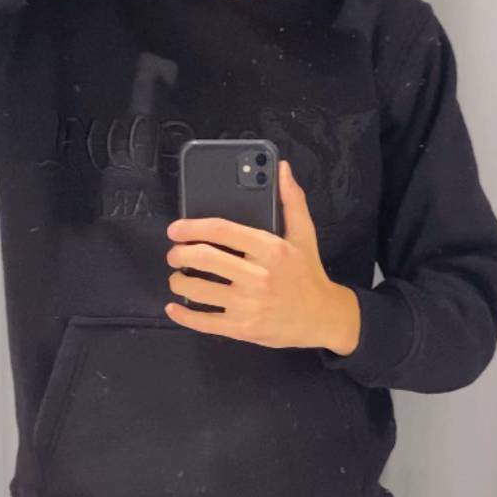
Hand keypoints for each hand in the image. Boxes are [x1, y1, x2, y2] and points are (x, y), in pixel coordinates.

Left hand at [165, 162, 361, 353]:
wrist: (323, 318)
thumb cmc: (308, 274)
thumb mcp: (304, 235)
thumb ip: (292, 200)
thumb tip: (281, 168)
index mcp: (270, 249)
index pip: (222, 230)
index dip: (192, 227)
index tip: (176, 229)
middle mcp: (258, 276)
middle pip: (204, 258)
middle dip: (179, 254)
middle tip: (174, 254)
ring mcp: (249, 304)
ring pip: (199, 290)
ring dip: (179, 282)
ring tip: (177, 277)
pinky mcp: (243, 328)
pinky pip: (205, 322)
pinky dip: (184, 315)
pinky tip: (174, 308)